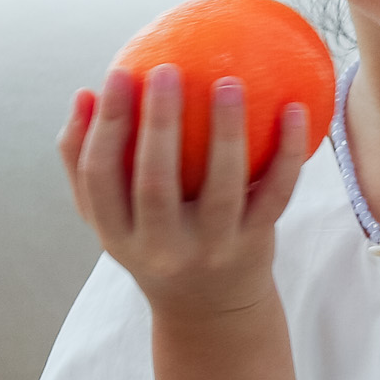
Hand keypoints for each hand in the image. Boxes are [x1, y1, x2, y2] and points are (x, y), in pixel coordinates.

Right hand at [58, 67, 309, 324]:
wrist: (212, 310)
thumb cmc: (155, 242)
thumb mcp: (113, 219)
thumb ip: (87, 164)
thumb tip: (85, 94)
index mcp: (118, 235)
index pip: (100, 177)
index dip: (104, 126)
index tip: (117, 72)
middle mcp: (163, 248)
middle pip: (155, 184)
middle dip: (158, 125)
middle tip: (166, 69)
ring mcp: (213, 249)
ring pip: (221, 188)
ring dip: (226, 133)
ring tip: (229, 82)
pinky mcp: (256, 244)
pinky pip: (275, 194)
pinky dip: (288, 153)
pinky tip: (294, 108)